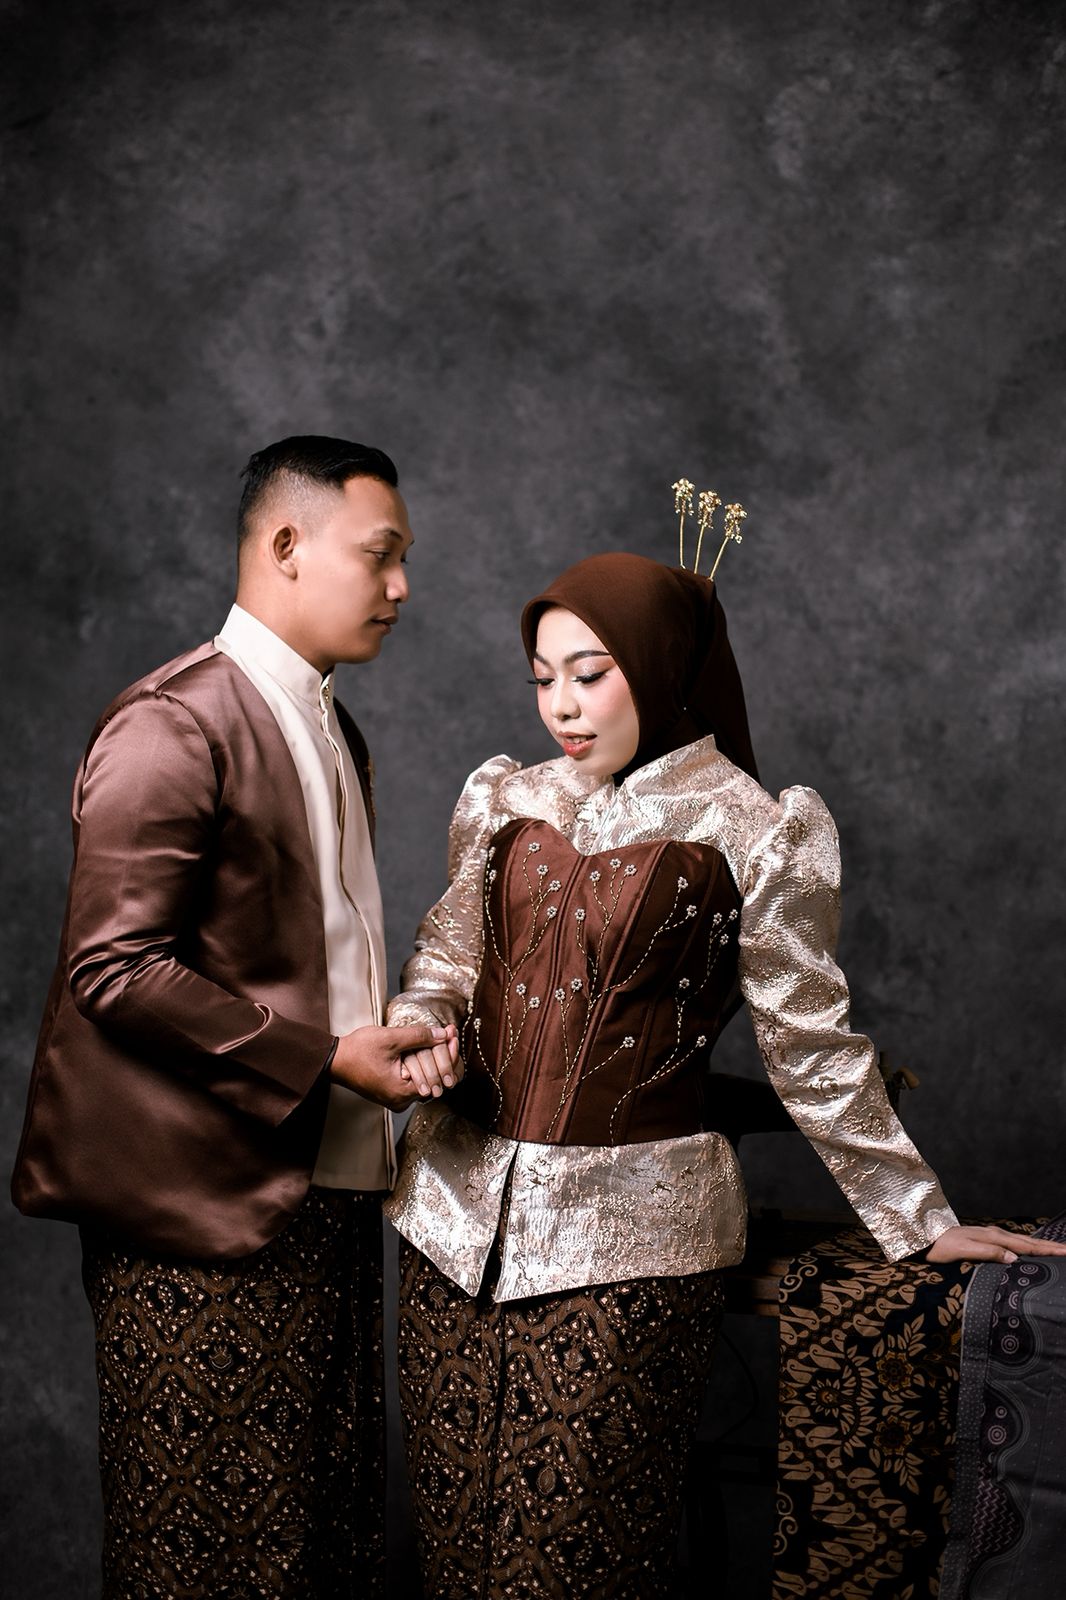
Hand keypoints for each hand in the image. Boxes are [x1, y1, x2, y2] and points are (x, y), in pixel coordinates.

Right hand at [331, 1024, 453, 1110]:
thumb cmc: (358, 1050)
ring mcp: (396, 1098)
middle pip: (435, 1079)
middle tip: (451, 1033)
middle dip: (444, 1054)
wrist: (334, 1060)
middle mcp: (401, 1101)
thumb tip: (444, 1035)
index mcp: (403, 1092)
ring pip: (426, 1080)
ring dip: (433, 1059)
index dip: (450, 1054)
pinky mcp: (392, 1093)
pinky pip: (414, 1080)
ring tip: (442, 1038)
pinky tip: (426, 1048)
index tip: (454, 1035)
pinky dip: (421, 1064)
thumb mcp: (390, 1038)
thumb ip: (419, 1037)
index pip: (439, 1076)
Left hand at [926, 1223, 1065, 1264]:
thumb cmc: (941, 1247)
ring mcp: (992, 1236)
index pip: (1027, 1245)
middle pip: (1030, 1241)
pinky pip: (1014, 1243)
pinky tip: (1030, 1250)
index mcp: (995, 1237)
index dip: (1048, 1250)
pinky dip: (1028, 1246)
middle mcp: (996, 1234)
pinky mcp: (987, 1240)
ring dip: (1042, 1246)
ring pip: (1023, 1241)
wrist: (925, 1238)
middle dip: (1051, 1246)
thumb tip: (1015, 1258)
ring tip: (1057, 1250)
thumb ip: (989, 1252)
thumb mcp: (963, 1251)